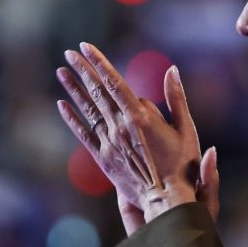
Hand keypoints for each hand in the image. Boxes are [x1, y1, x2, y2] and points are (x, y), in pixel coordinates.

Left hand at [55, 42, 215, 225]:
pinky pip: (83, 134)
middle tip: (71, 52)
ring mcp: (109, 143)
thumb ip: (177, 98)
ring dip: (74, 89)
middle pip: (98, 92)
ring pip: (88, 109)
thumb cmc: (182, 164)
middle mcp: (121, 127)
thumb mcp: (186, 128)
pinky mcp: (103, 158)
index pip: (115, 82)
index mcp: (141, 117)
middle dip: (84, 70)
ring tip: (61, 71)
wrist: (166, 200)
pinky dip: (72, 118)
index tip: (86, 46)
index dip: (99, 62)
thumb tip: (172, 69)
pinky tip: (62, 104)